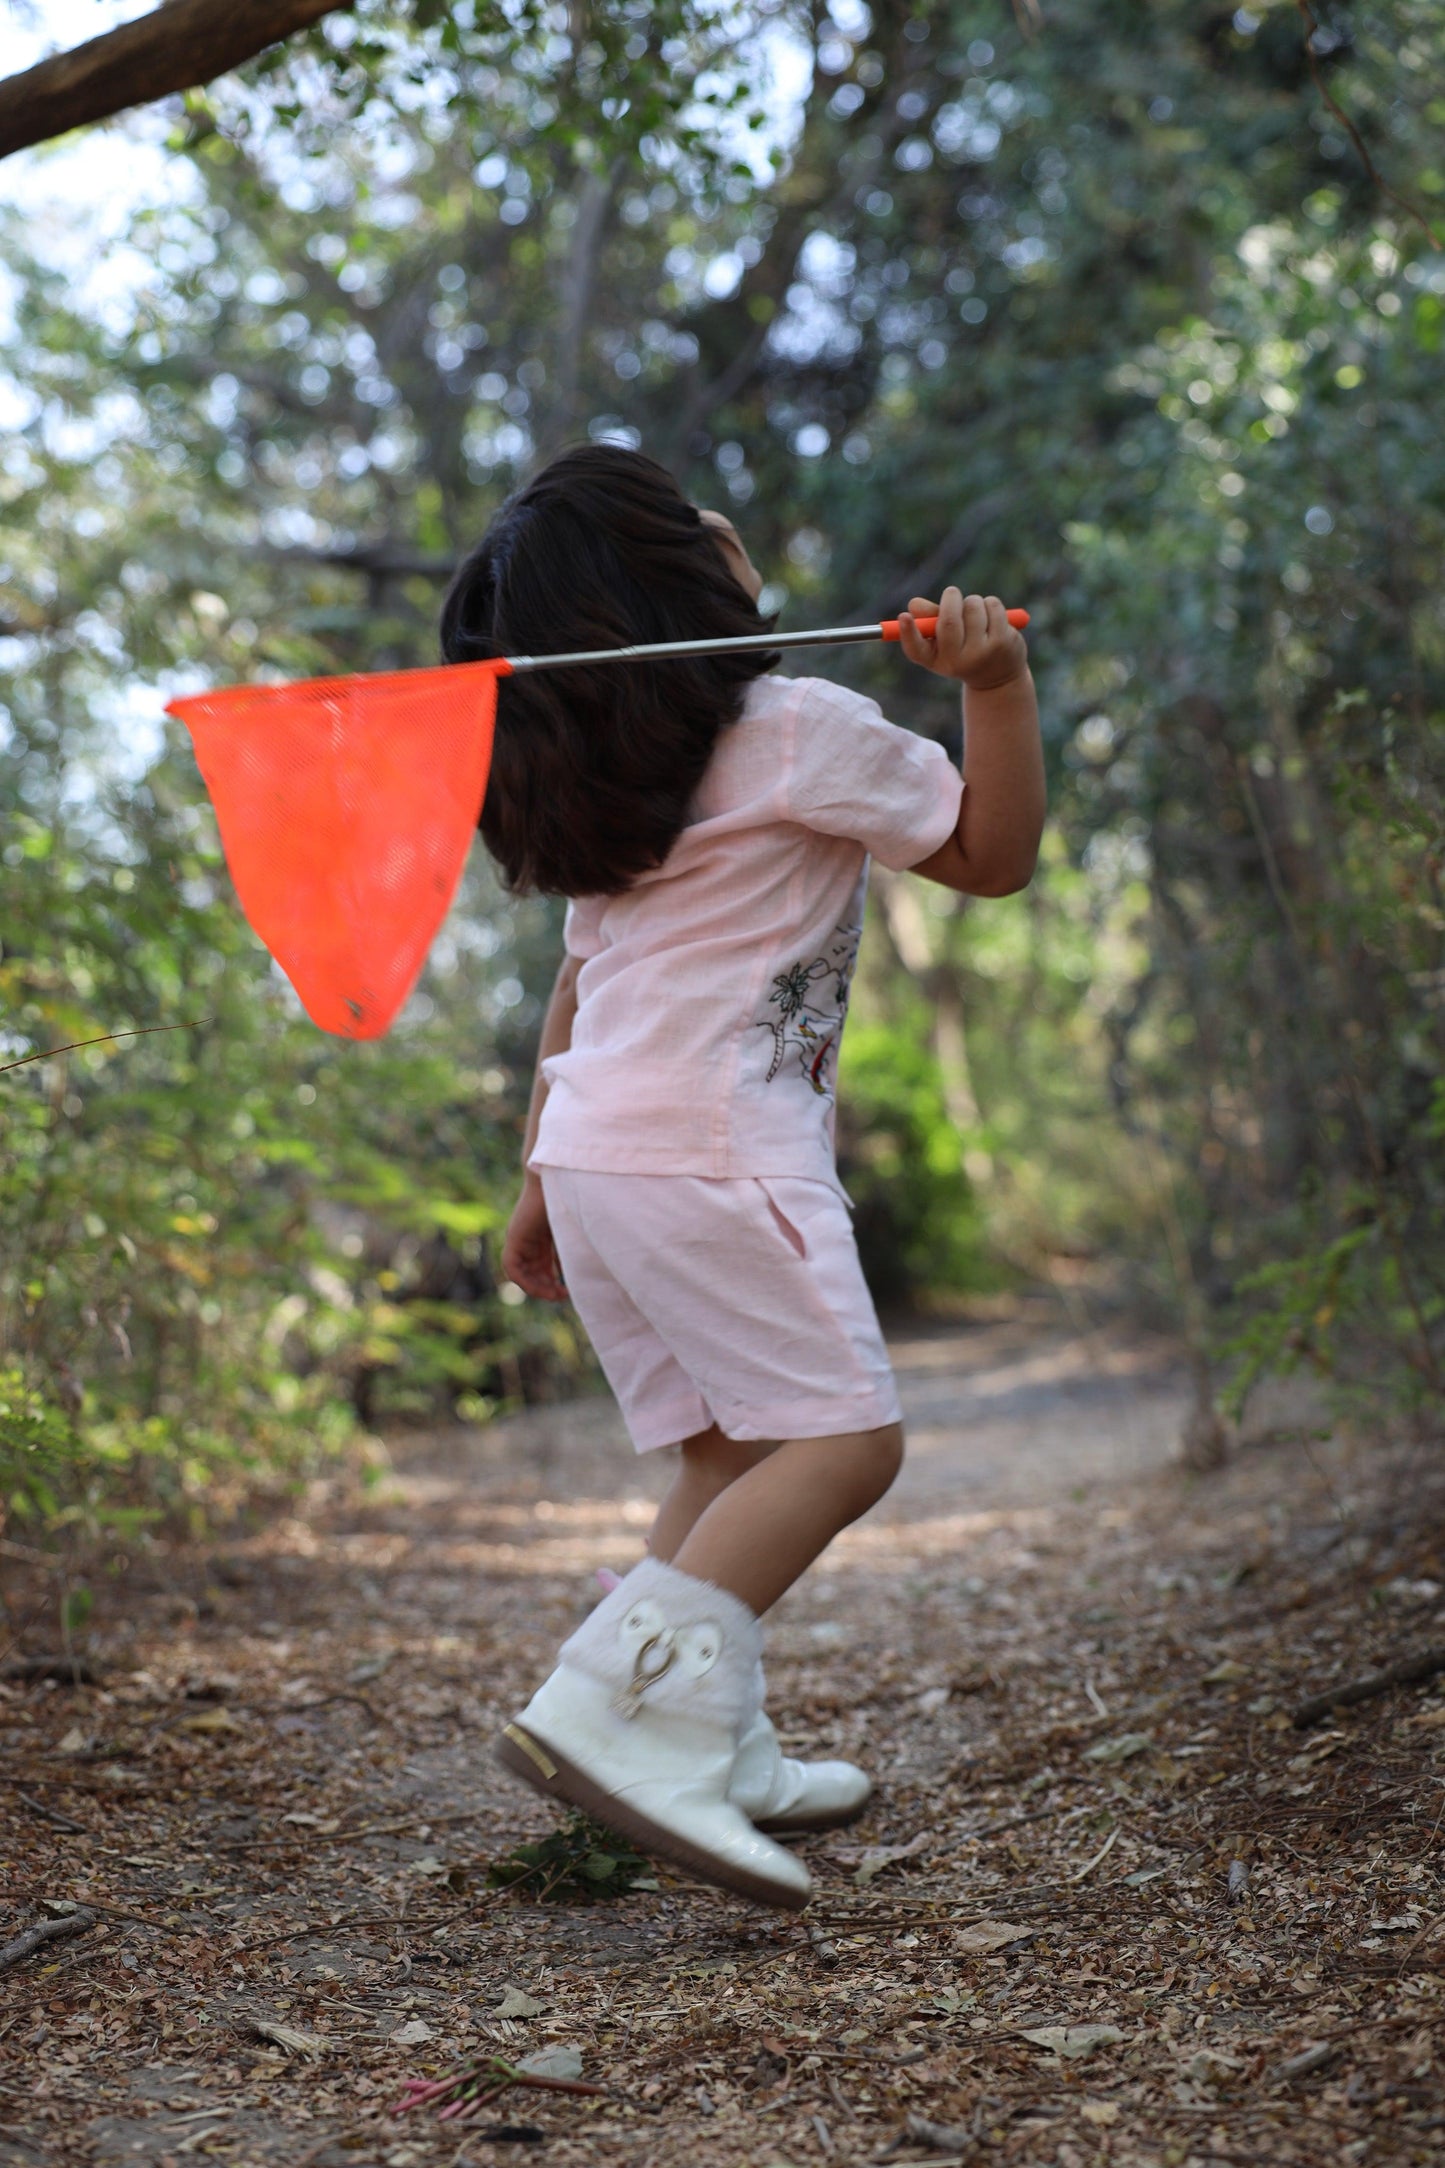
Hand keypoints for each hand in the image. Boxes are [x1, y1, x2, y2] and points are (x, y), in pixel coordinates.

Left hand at [501, 1175, 566, 1301]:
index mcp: (542, 1235)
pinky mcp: (514, 1236)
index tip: (568, 1290)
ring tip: (554, 1294)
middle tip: (563, 1296)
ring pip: (520, 1272)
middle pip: (531, 1271)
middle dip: (546, 1287)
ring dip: (535, 1287)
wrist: (558, 1175)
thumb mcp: (573, 1232)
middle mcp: (528, 1238)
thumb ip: (572, 1251)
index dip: (553, 1281)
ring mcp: (519, 1237)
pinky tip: (539, 1285)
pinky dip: (523, 1279)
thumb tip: (581, 1275)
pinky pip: (511, 1266)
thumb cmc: (571, 1197)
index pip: (542, 1266)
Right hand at [898, 587, 1027, 690]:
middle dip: (950, 599)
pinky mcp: (1001, 642)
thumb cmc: (964, 651)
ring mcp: (981, 653)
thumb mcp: (944, 640)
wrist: (998, 677)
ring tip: (975, 611)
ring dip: (972, 601)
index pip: (916, 650)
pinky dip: (990, 603)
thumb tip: (913, 604)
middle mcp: (957, 662)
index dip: (908, 633)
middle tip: (951, 593)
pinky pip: (992, 606)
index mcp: (936, 661)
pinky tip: (992, 616)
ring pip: (972, 607)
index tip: (904, 617)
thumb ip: (930, 619)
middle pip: (948, 621)